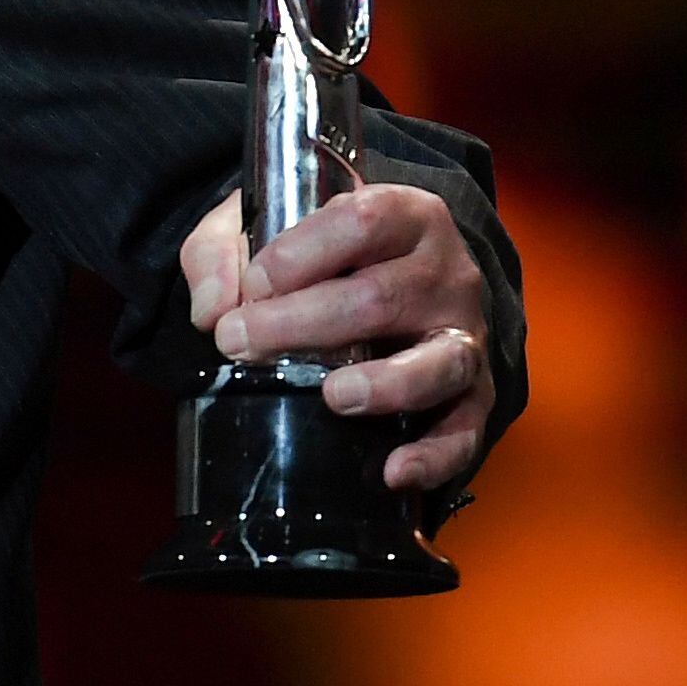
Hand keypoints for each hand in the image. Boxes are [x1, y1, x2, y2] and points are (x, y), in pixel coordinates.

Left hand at [180, 181, 491, 492]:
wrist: (385, 278)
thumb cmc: (318, 254)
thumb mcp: (262, 229)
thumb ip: (223, 254)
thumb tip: (211, 311)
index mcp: (404, 215)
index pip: (362, 222)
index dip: (301, 253)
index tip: (252, 284)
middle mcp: (446, 273)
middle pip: (381, 296)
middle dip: (303, 322)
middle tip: (240, 341)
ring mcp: (465, 335)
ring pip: (438, 361)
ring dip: (384, 384)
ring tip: (332, 396)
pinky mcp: (475, 393)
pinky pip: (464, 429)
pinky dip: (433, 455)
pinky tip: (392, 470)